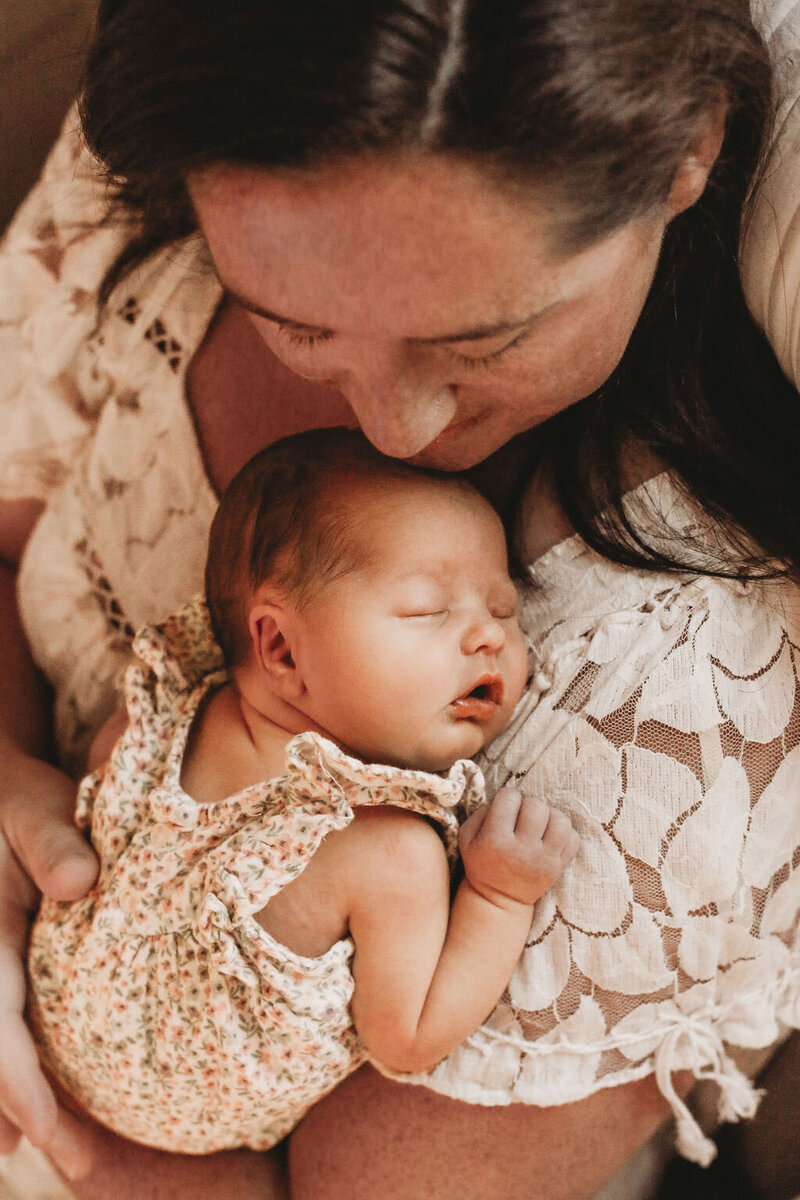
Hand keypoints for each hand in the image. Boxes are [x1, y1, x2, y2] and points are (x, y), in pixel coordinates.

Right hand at [0, 751, 97, 1179]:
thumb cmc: (17, 799)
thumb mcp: (34, 806)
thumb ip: (53, 839)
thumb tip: (81, 883)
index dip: (13, 1082)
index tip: (43, 1129)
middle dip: (18, 1115)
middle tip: (77, 1168)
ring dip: (10, 1107)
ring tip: (55, 1157)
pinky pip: (0, 1030)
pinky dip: (11, 1074)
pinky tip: (27, 1118)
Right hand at [458, 787, 578, 909]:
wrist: (500, 900)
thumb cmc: (482, 863)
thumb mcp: (466, 839)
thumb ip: (480, 812)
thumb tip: (504, 798)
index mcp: (495, 841)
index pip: (509, 798)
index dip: (507, 797)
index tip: (505, 808)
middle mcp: (522, 850)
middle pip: (537, 806)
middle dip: (529, 804)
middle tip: (523, 815)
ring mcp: (544, 860)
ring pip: (561, 820)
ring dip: (550, 816)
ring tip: (540, 823)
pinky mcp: (559, 867)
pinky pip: (573, 838)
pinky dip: (564, 833)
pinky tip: (550, 837)